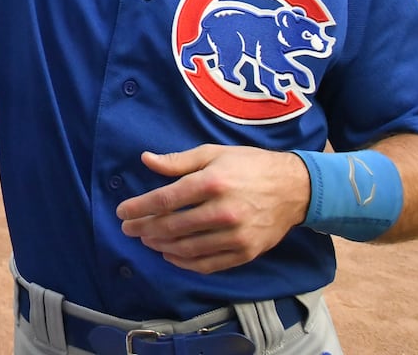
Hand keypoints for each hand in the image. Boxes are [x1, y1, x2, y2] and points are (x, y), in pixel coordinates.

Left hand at [116, 146, 308, 273]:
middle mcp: (222, 211)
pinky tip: (170, 255)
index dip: (139, 208)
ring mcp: (235, 236)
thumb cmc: (249, 165)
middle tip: (128, 229)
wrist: (295, 188)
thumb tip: (145, 159)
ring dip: (160, 246)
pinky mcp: (246, 253)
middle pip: (172, 226)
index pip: (165, 200)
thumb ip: (177, 161)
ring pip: (187, 248)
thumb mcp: (213, 153)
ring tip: (147, 240)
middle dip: (144, 229)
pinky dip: (184, 263)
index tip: (122, 212)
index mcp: (212, 183)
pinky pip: (208, 264)